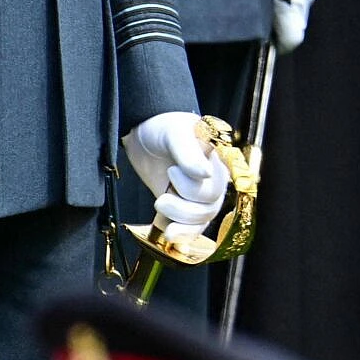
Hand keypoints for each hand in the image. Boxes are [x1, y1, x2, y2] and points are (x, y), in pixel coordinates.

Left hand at [123, 112, 226, 229]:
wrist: (143, 133)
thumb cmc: (162, 126)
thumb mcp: (175, 133)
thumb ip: (189, 153)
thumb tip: (206, 174)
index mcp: (217, 160)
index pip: (217, 186)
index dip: (194, 187)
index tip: (172, 171)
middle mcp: (213, 178)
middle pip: (211, 205)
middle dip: (184, 206)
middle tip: (162, 192)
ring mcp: (198, 194)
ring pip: (202, 219)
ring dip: (180, 219)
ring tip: (160, 202)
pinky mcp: (183, 205)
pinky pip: (191, 228)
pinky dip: (182, 234)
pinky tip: (168, 233)